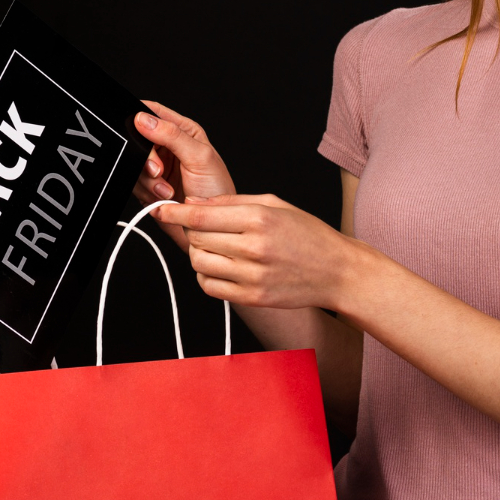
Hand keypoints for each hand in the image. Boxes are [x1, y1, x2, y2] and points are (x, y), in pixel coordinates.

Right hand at [132, 101, 234, 249]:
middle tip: (158, 171)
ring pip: (133, 163)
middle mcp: (168, 146)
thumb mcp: (199, 157)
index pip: (153, 112)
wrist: (211, 229)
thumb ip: (172, 135)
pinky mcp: (149, 186)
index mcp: (183, 130)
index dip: (141, 119)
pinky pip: (133, 182)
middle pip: (138, 140)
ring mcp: (158, 166)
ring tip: (167, 190)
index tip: (139, 134)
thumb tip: (144, 118)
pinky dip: (145, 192)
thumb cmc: (217, 191)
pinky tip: (163, 198)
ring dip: (148, 180)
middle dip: (147, 159)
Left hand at [152, 194, 362, 309]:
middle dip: (191, 231)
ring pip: (200, 263)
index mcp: (259, 219)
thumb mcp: (274, 204)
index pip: (202, 216)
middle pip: (197, 239)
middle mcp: (254, 248)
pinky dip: (206, 275)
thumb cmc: (309, 235)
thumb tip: (194, 202)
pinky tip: (220, 266)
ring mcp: (252, 276)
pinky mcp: (252, 297)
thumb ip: (231, 201)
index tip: (162, 210)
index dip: (176, 213)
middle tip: (202, 228)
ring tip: (213, 247)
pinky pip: (210, 287)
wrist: (337, 271)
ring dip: (198, 253)